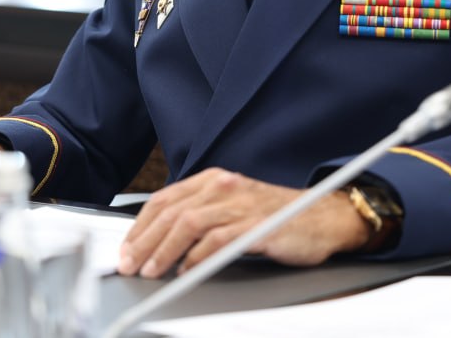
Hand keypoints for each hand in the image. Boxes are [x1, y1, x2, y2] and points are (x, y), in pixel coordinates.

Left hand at [117, 168, 368, 278]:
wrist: (323, 216)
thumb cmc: (276, 216)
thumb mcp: (233, 207)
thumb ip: (202, 216)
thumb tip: (162, 242)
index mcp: (213, 180)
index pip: (164, 199)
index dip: (140, 226)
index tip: (128, 249)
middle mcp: (223, 186)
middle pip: (171, 212)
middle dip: (145, 242)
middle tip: (131, 265)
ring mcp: (239, 204)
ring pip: (188, 224)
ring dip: (164, 251)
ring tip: (152, 271)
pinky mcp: (256, 225)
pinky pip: (217, 240)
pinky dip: (196, 258)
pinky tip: (186, 271)